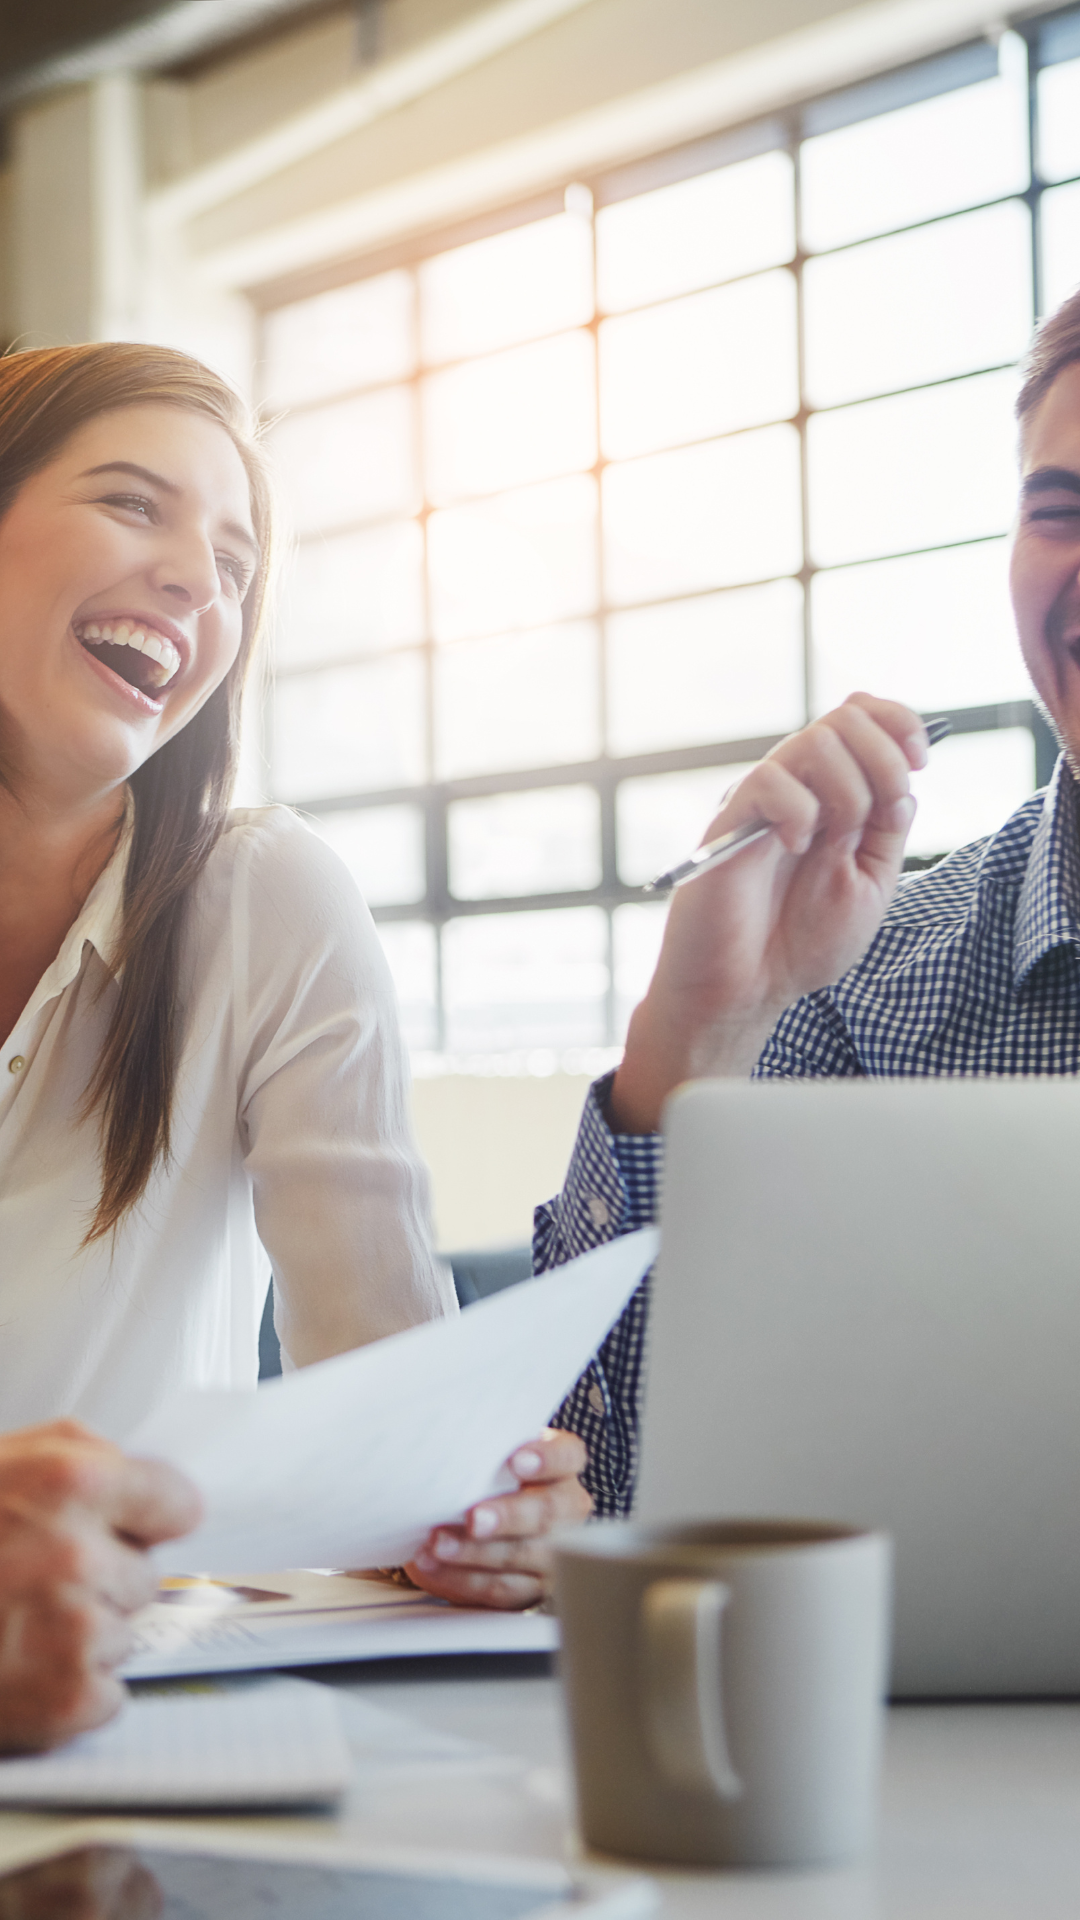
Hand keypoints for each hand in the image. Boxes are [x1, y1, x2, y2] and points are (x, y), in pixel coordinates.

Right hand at [0, 1419, 200, 1752]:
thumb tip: (140, 1484)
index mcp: (73, 1483)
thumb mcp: (5, 1457)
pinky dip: (69, 1693)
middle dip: (102, 1579)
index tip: (137, 1531)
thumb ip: (83, 1456)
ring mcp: (75, 1630)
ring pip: (125, 1636)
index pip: (178, 1505)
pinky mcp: (64, 1699)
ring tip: (14, 1623)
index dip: (151, 1520)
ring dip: (81, 1636)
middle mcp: (80, 1553)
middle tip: (34, 1581)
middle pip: (147, 1577)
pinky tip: (17, 1668)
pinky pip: (107, 1696)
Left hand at [406, 1429, 590, 1608]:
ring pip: (522, 1554)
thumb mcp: (486, 1458)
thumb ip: (479, 1454)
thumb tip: (442, 1450)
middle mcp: (566, 1508)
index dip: (547, 1458)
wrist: (472, 1519)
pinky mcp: (531, 1588)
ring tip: (438, 1544)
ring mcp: (554, 1552)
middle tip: (474, 1519)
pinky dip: (462, 1578)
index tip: (516, 1461)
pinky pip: (501, 1588)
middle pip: (548, 1512)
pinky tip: (434, 1565)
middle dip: (508, 1516)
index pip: (567, 1455)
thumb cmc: (484, 1478)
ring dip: (475, 1552)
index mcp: (560, 1466)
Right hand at [610, 693, 927, 1129]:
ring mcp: (762, 800)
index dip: (898, 723)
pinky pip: (771, 782)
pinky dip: (799, 812)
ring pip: (813, 740)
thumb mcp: (869, 886)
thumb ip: (885, 834)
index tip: (921, 762)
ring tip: (837, 841)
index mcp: (831, 794)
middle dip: (884, 758)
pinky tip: (795, 848)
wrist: (751, 989)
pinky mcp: (730, 820)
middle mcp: (797, 787)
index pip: (861, 718)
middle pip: (845, 717)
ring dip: (848, 789)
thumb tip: (902, 785)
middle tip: (886, 811)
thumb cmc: (802, 942)